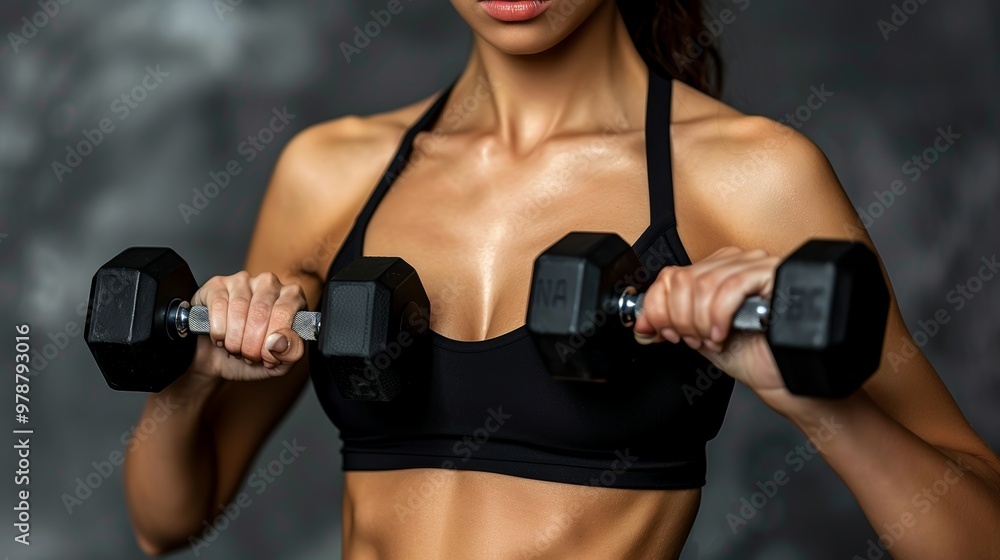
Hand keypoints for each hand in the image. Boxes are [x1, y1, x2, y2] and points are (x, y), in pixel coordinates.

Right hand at [186, 271, 306, 381]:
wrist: (220, 360)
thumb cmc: (255, 357)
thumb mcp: (280, 363)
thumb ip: (291, 353)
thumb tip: (281, 342)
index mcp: (292, 297)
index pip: (285, 311)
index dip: (275, 339)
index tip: (268, 359)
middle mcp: (270, 283)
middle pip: (261, 311)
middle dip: (253, 343)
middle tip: (250, 358)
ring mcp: (243, 281)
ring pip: (239, 308)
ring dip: (235, 338)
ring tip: (236, 350)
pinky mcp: (217, 285)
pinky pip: (218, 305)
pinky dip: (219, 330)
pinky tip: (221, 339)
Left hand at [633, 247, 796, 410]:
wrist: (780, 377)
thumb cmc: (749, 355)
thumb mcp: (697, 335)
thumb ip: (669, 321)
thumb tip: (641, 321)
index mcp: (714, 270)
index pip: (670, 275)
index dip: (657, 306)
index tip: (658, 332)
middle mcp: (735, 262)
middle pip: (683, 279)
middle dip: (680, 318)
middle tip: (693, 339)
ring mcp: (755, 264)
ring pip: (704, 284)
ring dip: (700, 320)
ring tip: (712, 339)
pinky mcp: (774, 274)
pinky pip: (731, 287)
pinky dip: (719, 315)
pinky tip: (724, 333)